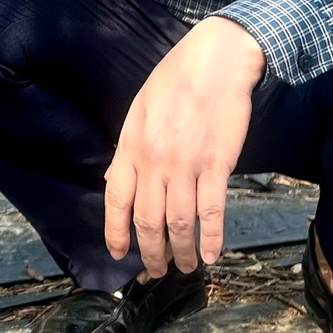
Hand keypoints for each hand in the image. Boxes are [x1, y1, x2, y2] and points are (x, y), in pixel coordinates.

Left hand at [104, 16, 263, 277]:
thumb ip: (131, 148)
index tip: (119, 254)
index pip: (116, 200)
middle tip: (156, 271)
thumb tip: (121, 179)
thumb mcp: (140, 111)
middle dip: (151, 252)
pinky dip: (212, 237)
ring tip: (187, 268)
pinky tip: (213, 255)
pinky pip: (211, 211)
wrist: (214, 61)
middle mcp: (154, 161)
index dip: (116, 231)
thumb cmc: (176, 80)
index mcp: (131, 147)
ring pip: (178, 222)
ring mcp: (185, 165)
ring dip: (181, 252)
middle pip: (148, 220)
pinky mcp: (216, 164)